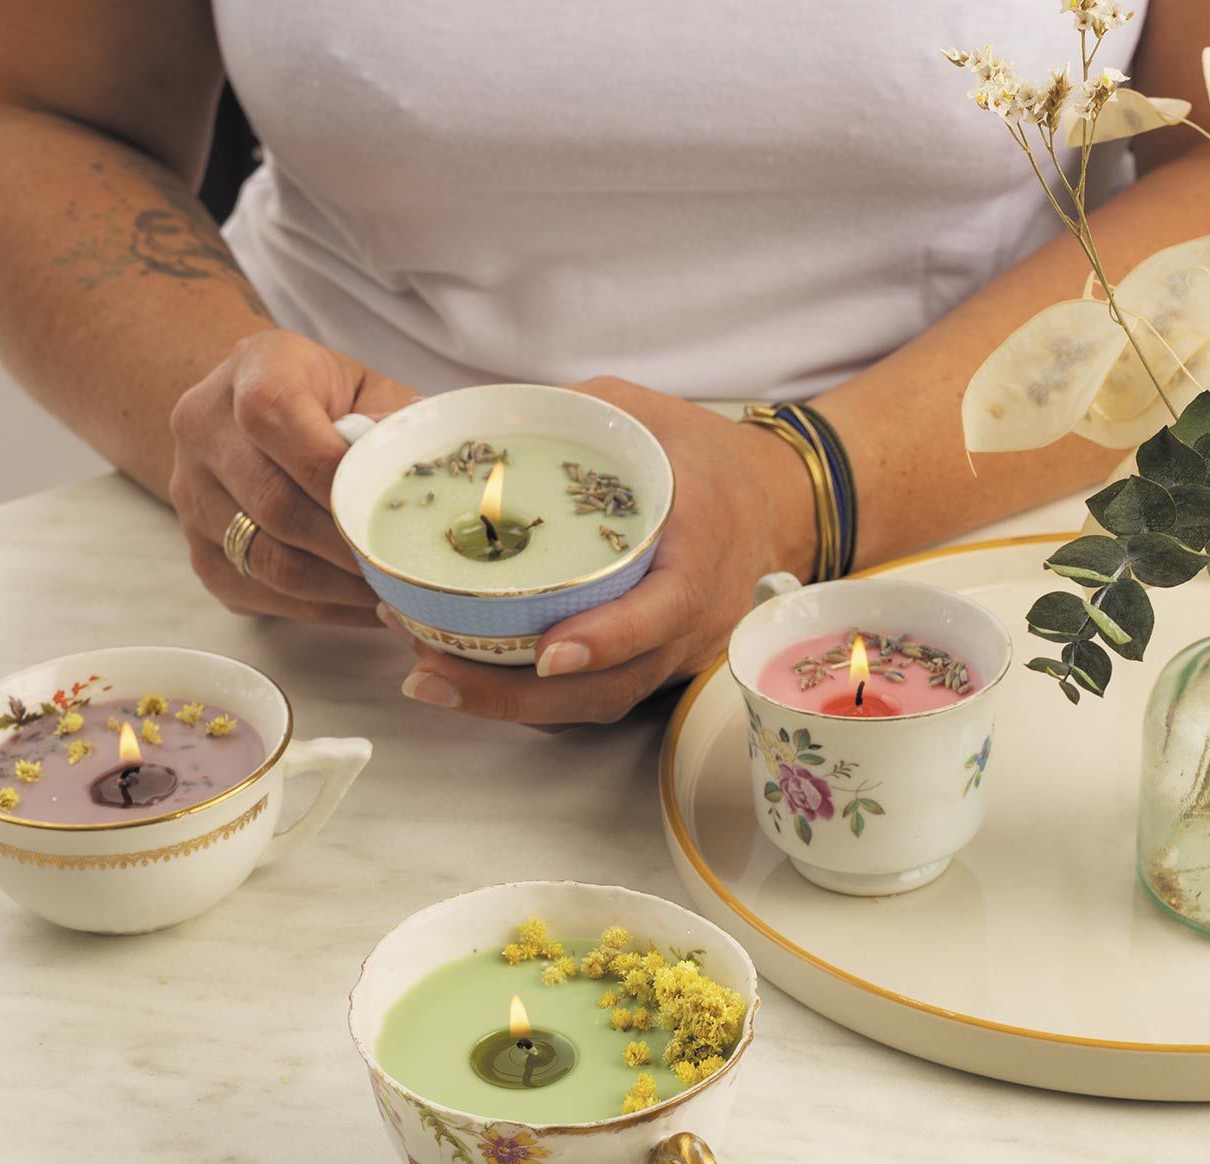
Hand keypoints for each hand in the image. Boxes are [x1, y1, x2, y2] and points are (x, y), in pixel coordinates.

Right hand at [169, 330, 418, 623]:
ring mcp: (191, 494)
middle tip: (404, 572)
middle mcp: (204, 428)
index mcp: (253, 370)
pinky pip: (260, 594)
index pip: (277, 421)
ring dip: (338, 588)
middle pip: (275, 506)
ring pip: (266, 561)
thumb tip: (438, 482)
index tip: (389, 515)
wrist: (250, 410)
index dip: (336, 477)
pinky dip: (320, 610)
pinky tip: (364, 606)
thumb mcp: (368, 388)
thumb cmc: (326, 399)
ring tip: (392, 595)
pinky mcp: (199, 551)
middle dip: (348, 548)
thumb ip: (396, 424)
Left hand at [391, 378, 815, 723]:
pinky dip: (531, 700)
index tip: (547, 652)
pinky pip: (594, 699)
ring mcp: (672, 657)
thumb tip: (477, 418)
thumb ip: (573, 413)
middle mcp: (689, 625)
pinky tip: (470, 679)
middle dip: (514, 695)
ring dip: (508, 705)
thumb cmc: (707, 459)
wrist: (779, 506)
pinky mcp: (653, 670)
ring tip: (430, 680)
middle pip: (607, 686)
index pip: (657, 615)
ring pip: (594, 704)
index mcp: (696, 558)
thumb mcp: (646, 414)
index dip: (604, 640)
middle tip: (431, 675)